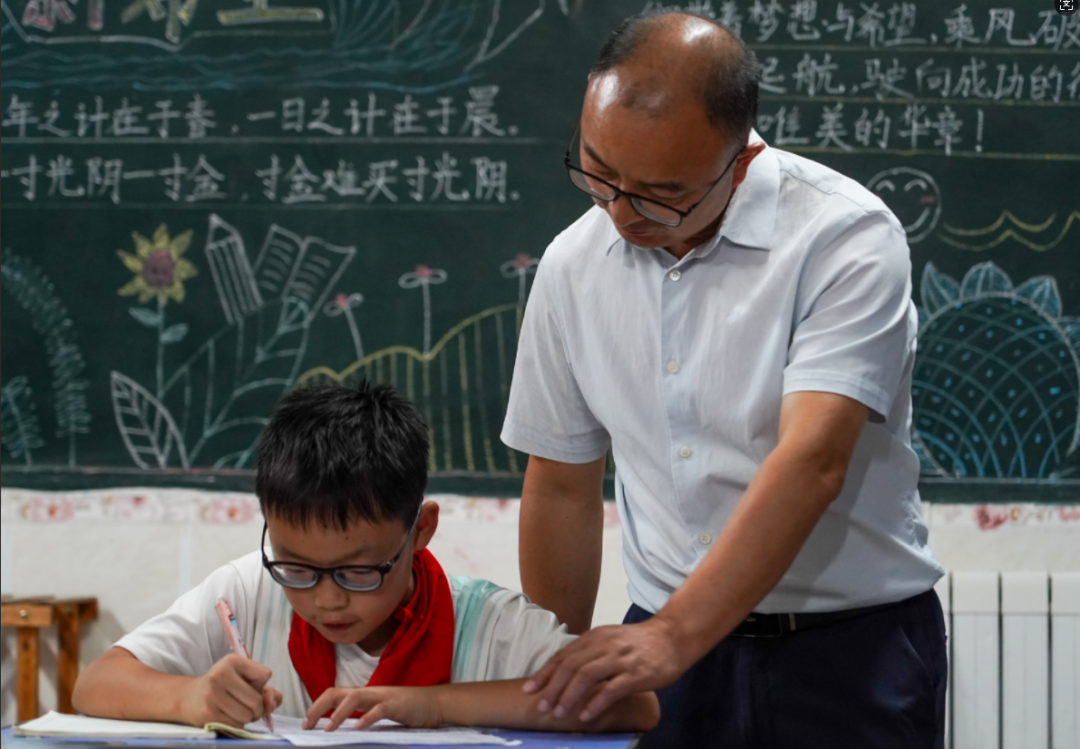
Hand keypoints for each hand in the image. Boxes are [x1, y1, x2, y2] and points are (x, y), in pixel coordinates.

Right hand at [179, 654, 281, 727]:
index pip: (265, 674)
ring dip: (247, 718)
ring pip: (247, 715)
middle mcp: (220, 675)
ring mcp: (212, 695)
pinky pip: (236, 725)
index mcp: (232, 661)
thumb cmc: (224, 687)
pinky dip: (237, 724)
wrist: (190, 698)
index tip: (248, 684)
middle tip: (247, 705)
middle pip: (256, 700)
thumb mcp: (246, 680)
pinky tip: (227, 716)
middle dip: (257, 708)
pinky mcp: (207, 713)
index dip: (261, 684)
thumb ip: (267, 691)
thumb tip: (271, 703)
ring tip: (236, 710)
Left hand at [303, 686, 443, 730]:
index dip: (317, 706)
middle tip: (307, 725)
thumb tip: (341, 728)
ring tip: (327, 729)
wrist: (435, 703)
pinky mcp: (398, 705)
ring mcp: (384, 697)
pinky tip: (358, 728)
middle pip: (337, 692)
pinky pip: (380, 709)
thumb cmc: (407, 709)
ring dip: (338, 713)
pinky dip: (367, 718)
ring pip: (355, 697)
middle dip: (319, 708)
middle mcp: (370, 692)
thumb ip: (363, 715)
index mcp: (364, 695)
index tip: (306, 723)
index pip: (334, 694)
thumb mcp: (380, 711)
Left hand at [522, 617, 684, 722]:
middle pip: (571, 666)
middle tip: (542, 707)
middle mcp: (604, 645)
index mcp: (594, 637)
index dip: (544, 673)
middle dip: (553, 688)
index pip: (563, 655)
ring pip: (587, 675)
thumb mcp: (609, 641)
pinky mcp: (636, 673)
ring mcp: (620, 658)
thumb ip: (589, 654)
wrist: (672, 636)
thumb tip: (564, 676)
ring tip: (559, 714)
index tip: (529, 690)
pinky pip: (612, 688)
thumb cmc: (638, 643)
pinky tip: (586, 715)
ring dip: (569, 695)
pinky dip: (596, 702)